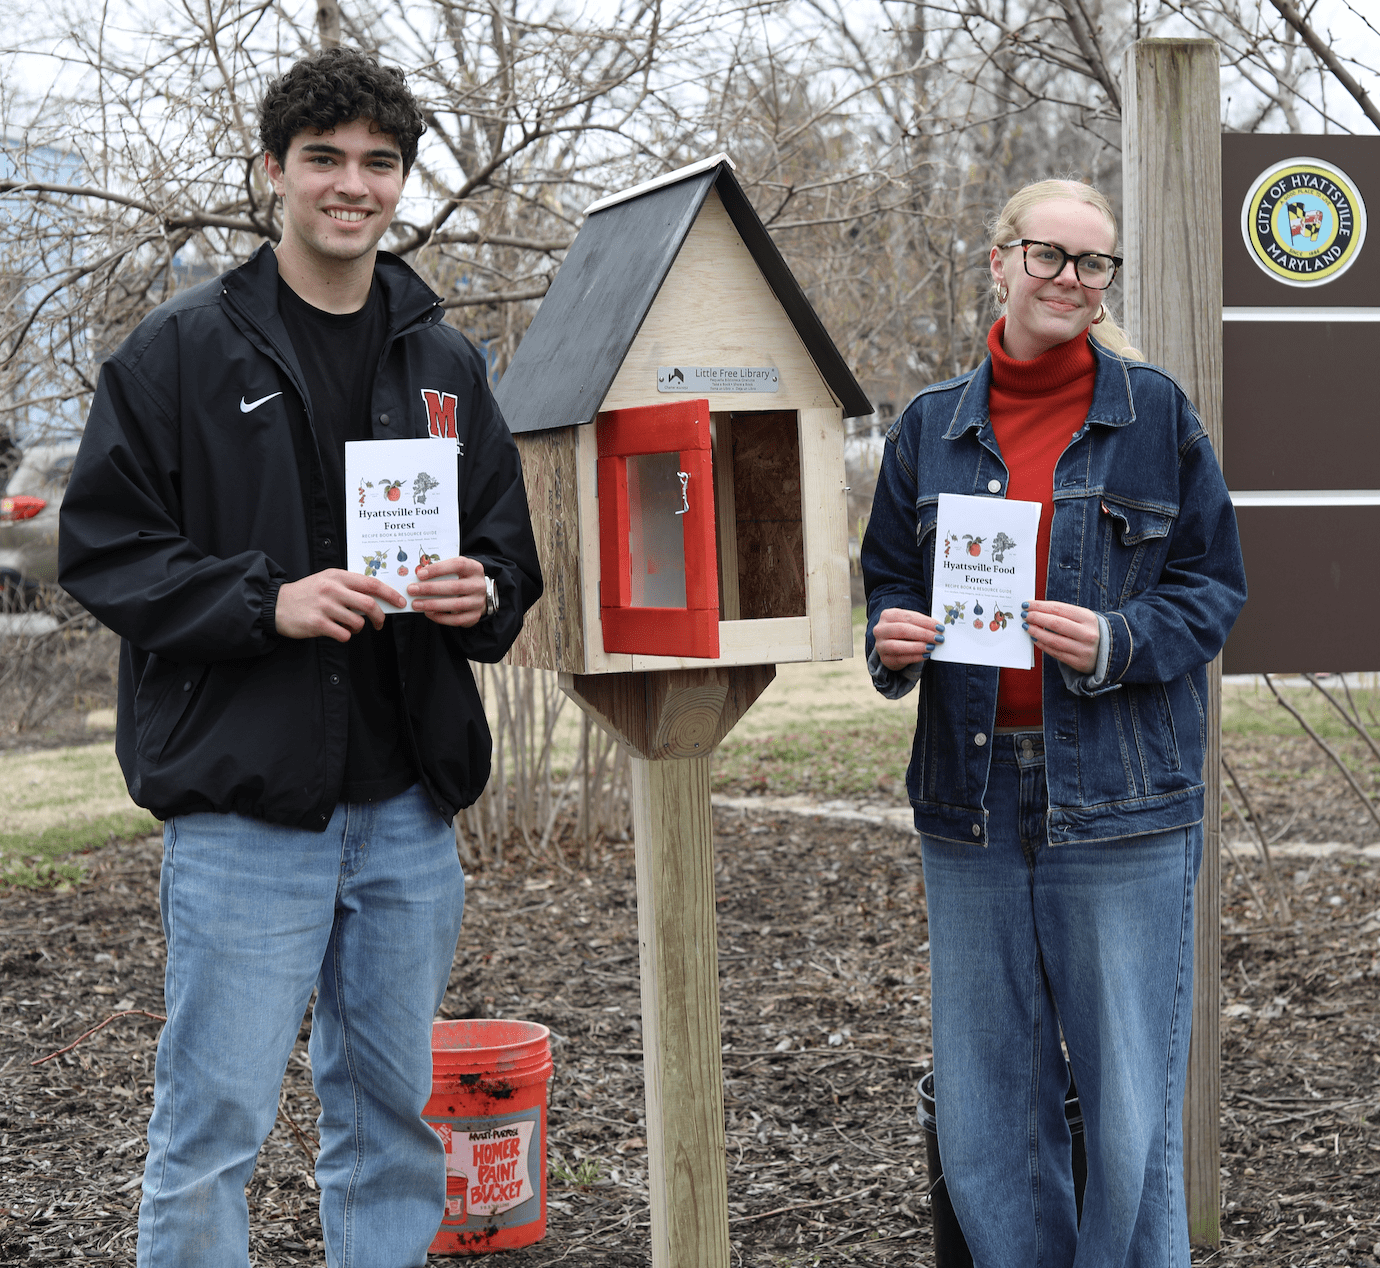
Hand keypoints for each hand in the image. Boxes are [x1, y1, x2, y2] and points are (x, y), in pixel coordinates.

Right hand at [275, 569, 405, 641]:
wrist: (276, 604)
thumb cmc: (307, 593)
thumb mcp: (327, 580)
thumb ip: (349, 585)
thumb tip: (378, 595)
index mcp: (337, 576)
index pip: (371, 583)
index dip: (390, 594)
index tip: (400, 602)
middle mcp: (332, 589)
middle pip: (369, 604)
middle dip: (380, 616)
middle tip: (379, 623)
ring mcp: (324, 606)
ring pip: (358, 622)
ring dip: (358, 628)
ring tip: (347, 625)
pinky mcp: (317, 623)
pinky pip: (344, 634)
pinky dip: (345, 635)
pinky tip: (336, 630)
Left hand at [406, 555, 486, 627]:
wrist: (479, 595)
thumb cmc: (462, 579)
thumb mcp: (457, 570)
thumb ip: (442, 570)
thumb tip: (419, 576)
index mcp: (474, 568)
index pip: (458, 565)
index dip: (438, 569)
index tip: (420, 574)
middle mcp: (479, 585)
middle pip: (455, 587)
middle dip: (430, 589)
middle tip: (412, 590)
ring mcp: (478, 602)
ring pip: (455, 605)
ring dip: (432, 605)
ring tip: (416, 604)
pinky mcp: (475, 616)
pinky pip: (456, 620)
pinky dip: (440, 617)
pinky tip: (428, 613)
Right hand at [873, 607, 944, 670]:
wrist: (891, 647)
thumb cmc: (905, 632)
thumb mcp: (911, 623)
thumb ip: (922, 624)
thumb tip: (939, 629)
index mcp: (887, 615)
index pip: (908, 617)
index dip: (925, 622)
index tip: (940, 627)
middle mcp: (880, 629)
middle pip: (902, 630)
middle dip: (923, 634)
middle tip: (938, 638)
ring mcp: (880, 645)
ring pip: (898, 646)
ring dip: (917, 647)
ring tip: (932, 647)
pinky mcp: (885, 659)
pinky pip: (900, 659)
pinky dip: (915, 657)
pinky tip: (926, 655)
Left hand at [1022, 599, 1099, 673]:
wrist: (1110, 651)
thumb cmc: (1089, 630)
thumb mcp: (1082, 618)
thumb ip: (1062, 613)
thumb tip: (1036, 609)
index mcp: (1088, 618)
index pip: (1059, 609)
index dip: (1040, 606)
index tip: (1027, 604)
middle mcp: (1088, 633)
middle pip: (1056, 623)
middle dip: (1036, 618)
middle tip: (1024, 616)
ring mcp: (1084, 649)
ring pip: (1054, 640)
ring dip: (1037, 633)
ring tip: (1027, 627)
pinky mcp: (1079, 663)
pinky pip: (1056, 653)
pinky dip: (1043, 645)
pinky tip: (1035, 639)